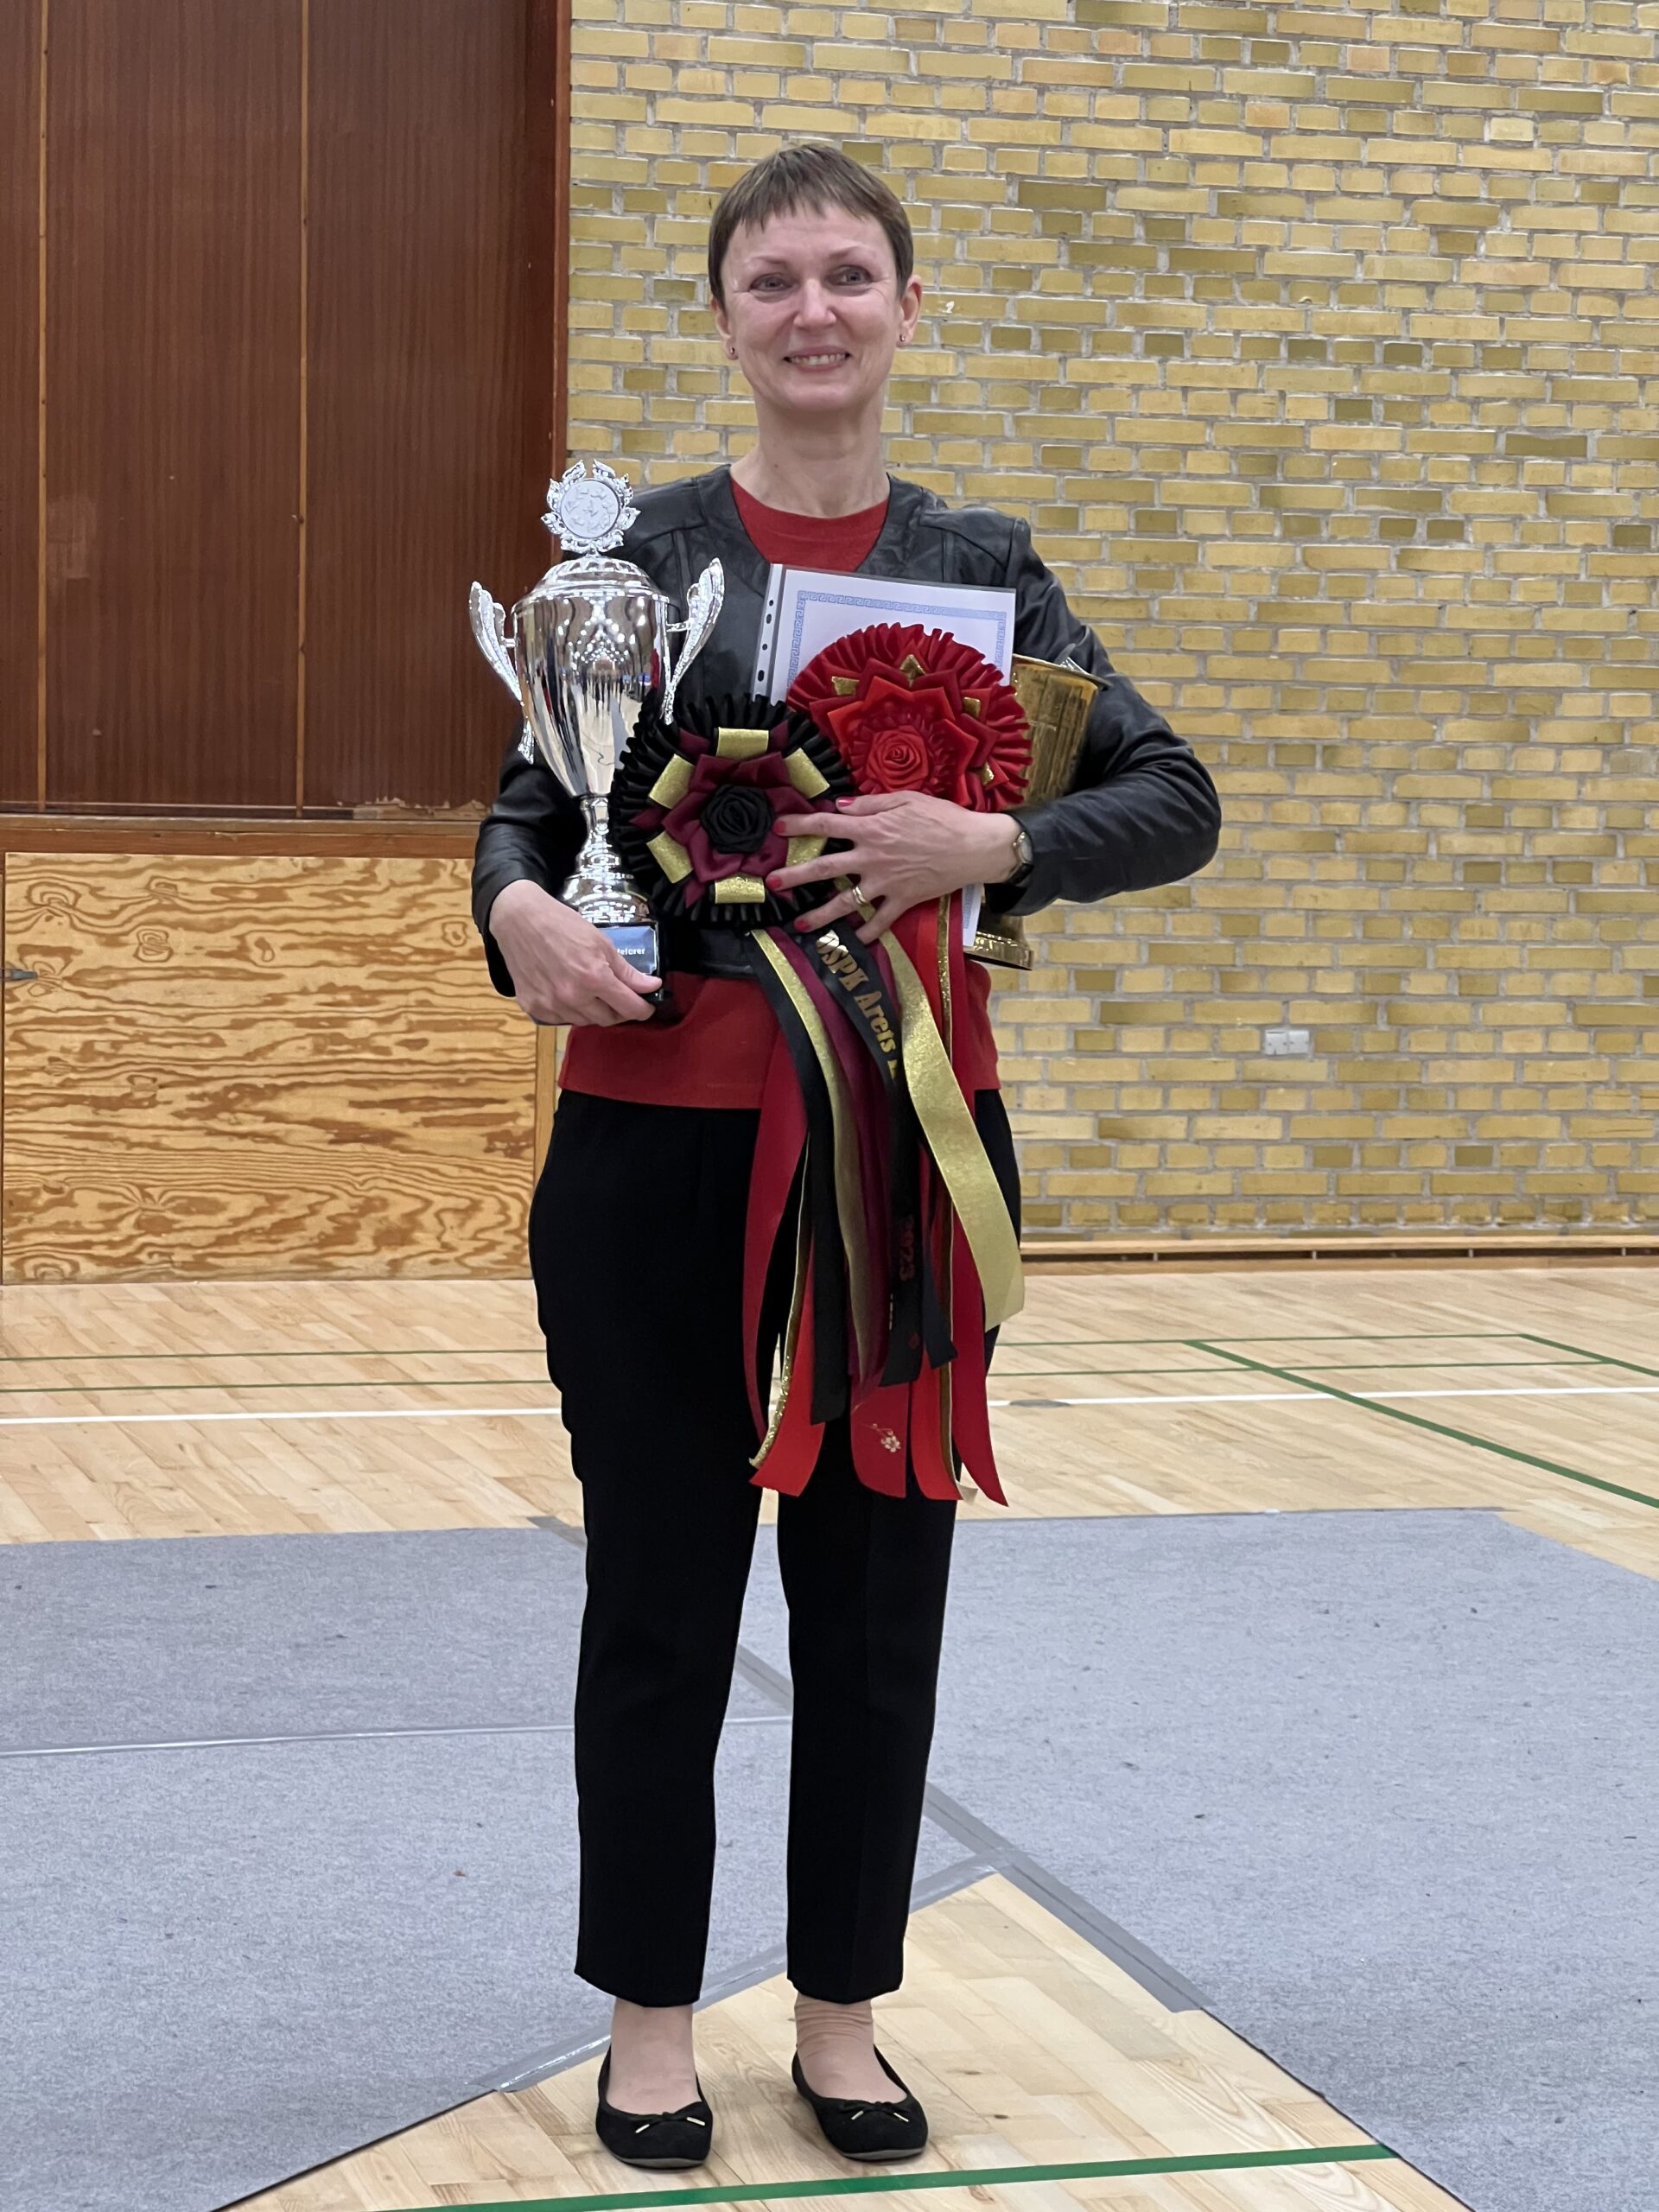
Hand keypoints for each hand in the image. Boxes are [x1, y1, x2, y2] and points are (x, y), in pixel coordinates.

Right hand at [487, 880, 657, 1025]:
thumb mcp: (602, 943)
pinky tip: (569, 993)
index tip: (646, 1006)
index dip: (642, 1009)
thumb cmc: (562, 925)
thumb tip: (652, 986)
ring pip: (584, 1021)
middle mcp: (573, 997)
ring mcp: (551, 1005)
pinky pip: (561, 1019)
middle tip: (618, 997)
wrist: (520, 920)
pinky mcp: (534, 1007)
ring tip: (590, 991)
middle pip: (608, 1020)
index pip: (629, 1008)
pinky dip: (570, 1010)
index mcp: (594, 978)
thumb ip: (627, 971)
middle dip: (618, 1010)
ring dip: (593, 1011)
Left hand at [766, 793, 1022, 941]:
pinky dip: (866, 934)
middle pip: (825, 867)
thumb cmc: (943, 818)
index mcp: (871, 828)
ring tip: (799, 924)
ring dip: (820, 915)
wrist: (974, 847)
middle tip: (772, 884)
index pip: (826, 825)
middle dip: (795, 875)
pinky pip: (879, 923)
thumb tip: (840, 805)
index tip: (778, 828)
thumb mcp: (906, 799)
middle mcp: (872, 858)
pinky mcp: (903, 901)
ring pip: (846, 902)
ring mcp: (886, 883)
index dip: (800, 825)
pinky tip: (851, 943)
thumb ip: (870, 803)